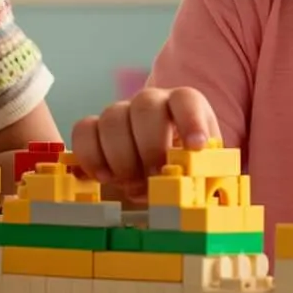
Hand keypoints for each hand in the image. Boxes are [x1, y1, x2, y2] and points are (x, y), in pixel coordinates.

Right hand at [71, 87, 220, 199]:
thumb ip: (204, 173)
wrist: (155, 172)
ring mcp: (120, 113)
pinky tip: (105, 177)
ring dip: (122, 156)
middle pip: (146, 105)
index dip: (191, 120)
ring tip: (132, 183)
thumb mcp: (200, 170)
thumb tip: (208, 193)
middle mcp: (151, 103)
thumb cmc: (182, 169)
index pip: (187, 100)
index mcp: (184, 106)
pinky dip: (91, 156)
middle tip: (155, 175)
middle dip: (150, 145)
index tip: (196, 146)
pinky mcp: (94, 129)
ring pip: (112, 117)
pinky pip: (84, 130)